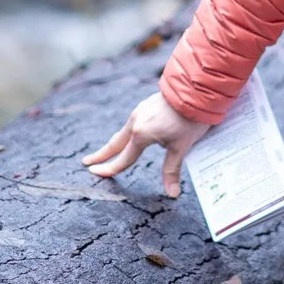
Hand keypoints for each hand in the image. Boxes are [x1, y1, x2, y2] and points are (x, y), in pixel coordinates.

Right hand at [81, 91, 211, 198]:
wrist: (196, 89)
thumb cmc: (190, 119)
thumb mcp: (181, 147)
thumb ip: (172, 170)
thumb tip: (172, 194)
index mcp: (141, 135)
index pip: (124, 159)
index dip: (109, 169)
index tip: (94, 173)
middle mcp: (135, 122)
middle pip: (115, 143)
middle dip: (101, 155)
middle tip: (87, 162)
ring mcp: (140, 111)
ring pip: (123, 132)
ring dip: (114, 143)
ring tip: (108, 151)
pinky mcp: (146, 105)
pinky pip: (132, 122)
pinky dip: (126, 133)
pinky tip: (131, 133)